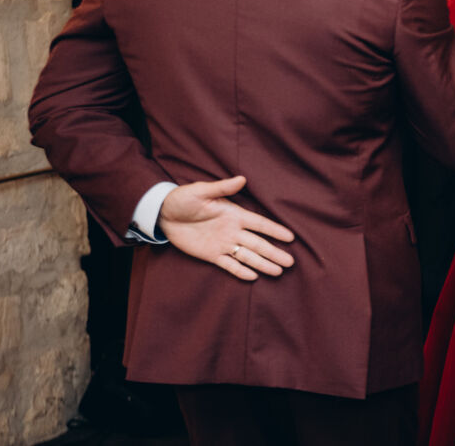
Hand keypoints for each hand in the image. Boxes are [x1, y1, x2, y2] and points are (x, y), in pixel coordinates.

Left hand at [158, 176, 295, 280]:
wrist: (163, 214)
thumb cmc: (183, 198)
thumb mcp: (202, 191)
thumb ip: (222, 188)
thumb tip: (241, 178)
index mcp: (234, 214)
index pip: (260, 224)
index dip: (275, 230)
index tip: (290, 238)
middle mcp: (233, 231)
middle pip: (258, 244)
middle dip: (274, 253)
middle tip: (290, 263)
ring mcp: (223, 244)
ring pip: (247, 256)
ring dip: (262, 264)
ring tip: (278, 272)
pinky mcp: (211, 255)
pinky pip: (229, 265)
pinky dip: (240, 271)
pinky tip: (254, 277)